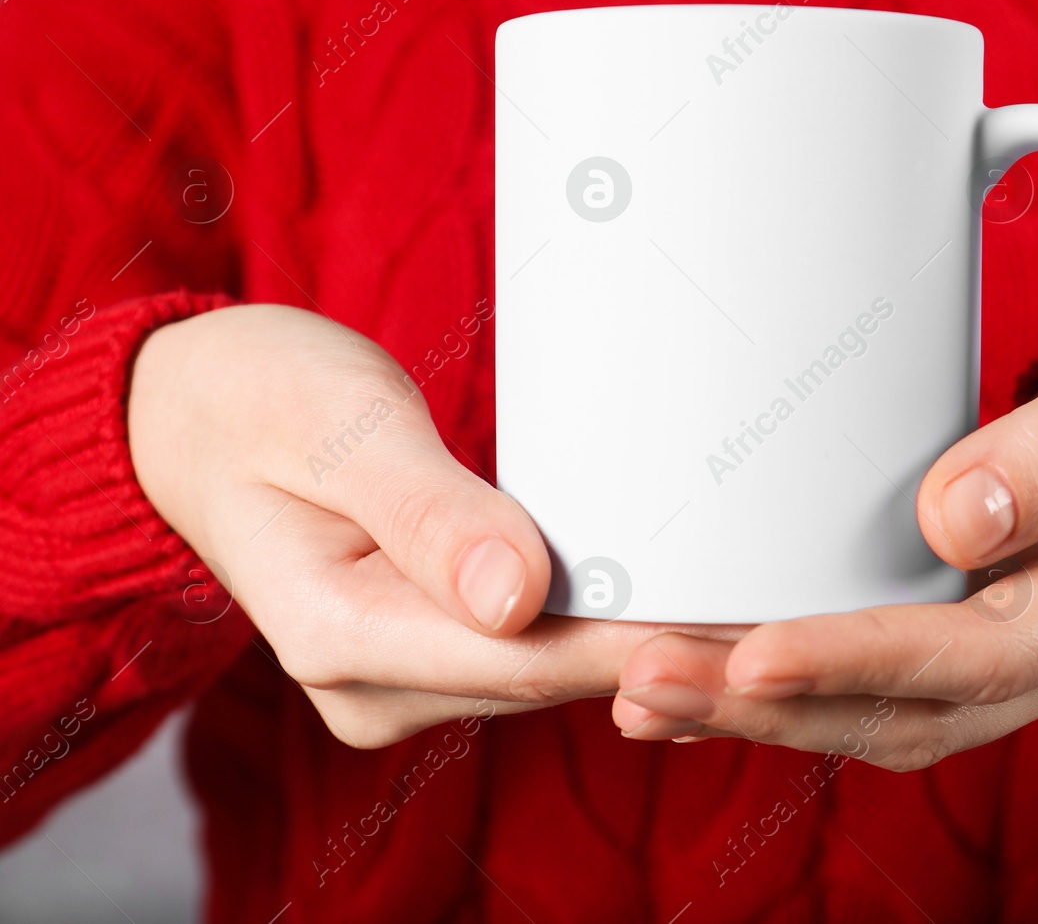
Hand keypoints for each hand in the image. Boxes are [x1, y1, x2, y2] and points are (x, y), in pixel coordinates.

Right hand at [130, 304, 736, 746]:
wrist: (204, 417)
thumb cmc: (265, 400)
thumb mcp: (340, 428)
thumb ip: (426, 514)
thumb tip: (516, 600)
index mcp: (335, 636)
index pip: (522, 657)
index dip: (637, 643)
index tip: (740, 623)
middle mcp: (371, 684)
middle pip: (550, 674)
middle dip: (663, 645)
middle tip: (786, 607)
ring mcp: (403, 678)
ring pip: (554, 667)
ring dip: (645, 637)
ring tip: (758, 598)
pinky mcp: (434, 652)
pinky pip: (538, 646)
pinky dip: (606, 621)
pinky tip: (683, 596)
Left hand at [610, 270, 1037, 766]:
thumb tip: (957, 523)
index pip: (986, 655)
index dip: (863, 662)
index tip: (750, 657)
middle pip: (915, 710)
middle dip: (774, 705)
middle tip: (645, 682)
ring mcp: (1031, 651)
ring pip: (887, 714)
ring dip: (763, 711)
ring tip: (644, 691)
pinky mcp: (985, 629)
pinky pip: (884, 681)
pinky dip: (792, 685)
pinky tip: (708, 675)